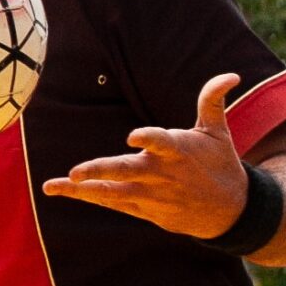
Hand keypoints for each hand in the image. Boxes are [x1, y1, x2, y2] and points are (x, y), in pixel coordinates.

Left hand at [42, 73, 250, 239]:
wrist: (229, 211)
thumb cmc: (219, 163)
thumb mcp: (217, 132)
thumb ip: (211, 101)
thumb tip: (231, 75)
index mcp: (179, 151)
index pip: (161, 142)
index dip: (148, 138)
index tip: (132, 136)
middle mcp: (160, 174)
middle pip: (126, 171)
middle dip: (100, 171)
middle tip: (76, 171)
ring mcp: (149, 194)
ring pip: (111, 192)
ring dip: (82, 189)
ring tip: (54, 185)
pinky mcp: (141, 208)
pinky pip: (109, 202)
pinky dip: (85, 196)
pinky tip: (59, 189)